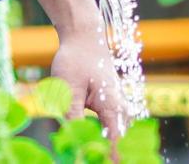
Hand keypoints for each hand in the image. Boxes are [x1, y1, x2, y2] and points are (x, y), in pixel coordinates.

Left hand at [50, 28, 127, 152]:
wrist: (84, 37)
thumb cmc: (75, 60)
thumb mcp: (68, 89)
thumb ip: (72, 118)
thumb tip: (73, 141)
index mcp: (112, 106)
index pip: (115, 142)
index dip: (110, 157)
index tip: (100, 163)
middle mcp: (121, 107)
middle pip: (120, 141)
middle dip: (109, 153)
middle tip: (93, 159)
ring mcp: (118, 105)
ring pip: (118, 134)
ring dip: (109, 146)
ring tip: (96, 154)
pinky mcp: (112, 103)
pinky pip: (114, 127)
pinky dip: (108, 137)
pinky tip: (98, 145)